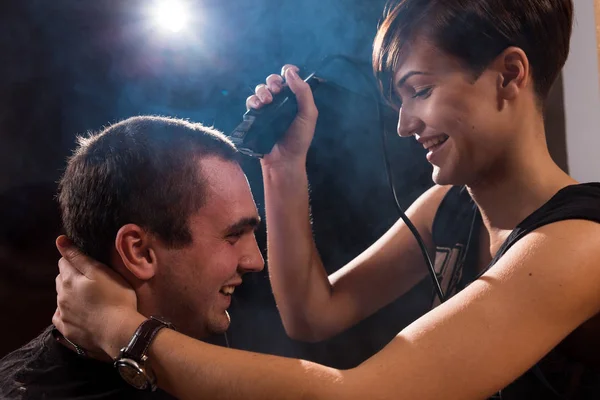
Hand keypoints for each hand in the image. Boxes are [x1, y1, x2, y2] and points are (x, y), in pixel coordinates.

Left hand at [53, 235, 144, 358]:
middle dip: (71, 276)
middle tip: (90, 280)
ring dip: (70, 294)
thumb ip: (78, 256)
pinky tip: (81, 313)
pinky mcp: (66, 329)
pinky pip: (60, 316)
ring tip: (88, 298)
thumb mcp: (101, 272)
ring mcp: (62, 314)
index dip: (75, 259)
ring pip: (61, 297)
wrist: (118, 331)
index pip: (64, 262)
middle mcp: (61, 296)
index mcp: (69, 279)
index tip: (88, 263)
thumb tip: (59, 240)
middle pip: (61, 279)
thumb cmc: (116, 297)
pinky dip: (67, 312)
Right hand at [246, 64, 318, 167]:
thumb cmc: (299, 138)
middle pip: (273, 80)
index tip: (287, 71)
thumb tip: (291, 72)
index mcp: (295, 99)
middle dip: (273, 81)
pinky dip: (253, 100)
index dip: (288, 71)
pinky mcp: (256, 116)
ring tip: (267, 101)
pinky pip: (251, 102)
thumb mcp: (308, 114)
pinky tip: (258, 106)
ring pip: (261, 89)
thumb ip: (303, 92)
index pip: (290, 78)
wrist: (284, 159)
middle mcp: (281, 101)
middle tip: (276, 90)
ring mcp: (268, 109)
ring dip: (262, 91)